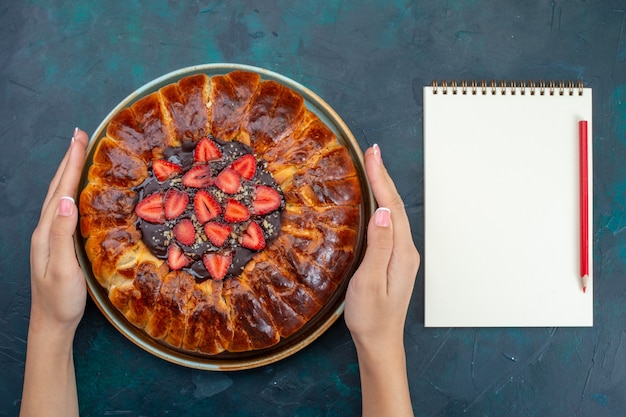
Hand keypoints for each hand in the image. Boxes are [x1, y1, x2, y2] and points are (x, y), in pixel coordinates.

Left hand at [29, 128, 88, 334]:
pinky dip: (71, 189)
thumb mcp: (62, 268)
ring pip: (60, 195)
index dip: (71, 163)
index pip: (62, 190)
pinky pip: (65, 207)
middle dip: (68, 159)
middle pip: (58, 187)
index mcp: (47, 231)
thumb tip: (69, 201)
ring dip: (68, 171)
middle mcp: (46, 229)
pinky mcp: (58, 242)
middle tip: (80, 135)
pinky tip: (78, 189)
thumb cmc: (60, 299)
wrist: (51, 322)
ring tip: (78, 153)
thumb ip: (63, 234)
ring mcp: (50, 235)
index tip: (80, 139)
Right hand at [344, 144, 419, 416]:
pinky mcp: (395, 259)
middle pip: (394, 206)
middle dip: (383, 176)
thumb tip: (381, 212)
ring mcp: (402, 254)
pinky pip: (389, 224)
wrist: (380, 342)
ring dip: (383, 188)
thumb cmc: (370, 317)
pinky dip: (382, 205)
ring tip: (372, 167)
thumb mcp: (369, 282)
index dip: (380, 178)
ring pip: (393, 213)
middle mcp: (406, 250)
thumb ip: (378, 246)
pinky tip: (374, 201)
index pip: (390, 207)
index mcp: (401, 252)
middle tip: (371, 152)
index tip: (372, 154)